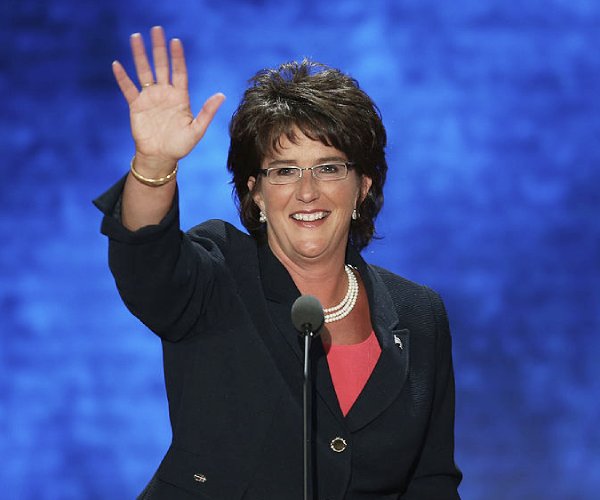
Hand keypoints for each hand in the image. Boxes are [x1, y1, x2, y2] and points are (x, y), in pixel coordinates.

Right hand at [112, 26, 224, 172]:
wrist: (161, 158)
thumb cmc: (180, 146)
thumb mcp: (197, 130)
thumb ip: (207, 112)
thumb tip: (221, 95)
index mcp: (180, 98)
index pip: (179, 72)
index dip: (177, 57)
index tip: (175, 41)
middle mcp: (165, 94)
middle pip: (161, 66)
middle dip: (159, 48)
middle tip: (156, 29)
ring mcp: (150, 98)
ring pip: (144, 72)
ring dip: (140, 55)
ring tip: (136, 37)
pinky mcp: (136, 106)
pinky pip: (128, 89)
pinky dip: (122, 78)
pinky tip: (117, 64)